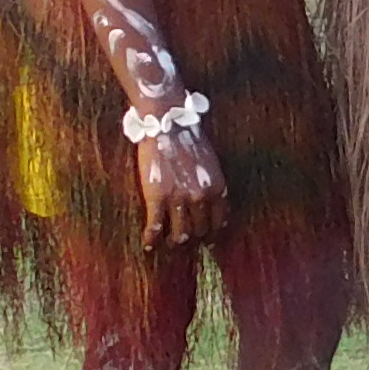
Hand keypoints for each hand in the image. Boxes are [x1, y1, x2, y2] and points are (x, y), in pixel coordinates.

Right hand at [135, 119, 230, 247]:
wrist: (168, 124)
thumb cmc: (189, 140)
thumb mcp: (212, 163)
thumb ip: (212, 185)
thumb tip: (210, 203)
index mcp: (217, 188)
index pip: (220, 221)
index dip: (214, 233)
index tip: (209, 239)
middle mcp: (201, 198)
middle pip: (200, 230)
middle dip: (194, 238)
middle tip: (186, 240)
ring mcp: (179, 199)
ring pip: (180, 234)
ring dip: (174, 242)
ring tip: (169, 244)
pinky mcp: (157, 198)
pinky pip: (155, 226)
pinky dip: (151, 239)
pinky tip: (148, 245)